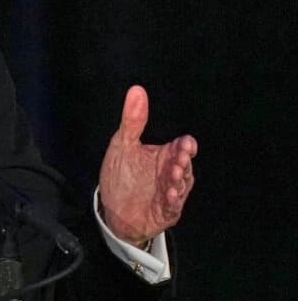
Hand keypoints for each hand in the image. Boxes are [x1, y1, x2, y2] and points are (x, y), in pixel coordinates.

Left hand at [98, 85, 197, 246]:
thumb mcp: (123, 145)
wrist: (113, 209)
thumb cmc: (121, 175)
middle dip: (183, 160)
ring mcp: (170, 192)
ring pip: (181, 184)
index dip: (185, 145)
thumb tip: (137, 90)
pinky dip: (173, 200)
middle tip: (180, 157)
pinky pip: (173, 205)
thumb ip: (133, 120)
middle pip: (183, 164)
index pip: (180, 146)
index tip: (186, 143)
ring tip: (174, 173)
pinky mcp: (166, 210)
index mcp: (163, 155)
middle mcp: (170, 172)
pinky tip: (169, 194)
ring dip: (179, 179)